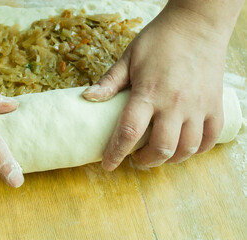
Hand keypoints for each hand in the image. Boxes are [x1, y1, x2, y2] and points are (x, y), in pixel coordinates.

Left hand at [82, 5, 230, 169]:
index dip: (115, 153)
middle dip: (145, 161)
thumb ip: (109, 81)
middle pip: (161, 148)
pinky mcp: (215, 105)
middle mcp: (175, 104)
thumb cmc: (159, 39)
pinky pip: (209, 139)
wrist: (197, 24)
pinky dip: (197, 150)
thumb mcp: (129, 57)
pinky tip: (184, 147)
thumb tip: (87, 98)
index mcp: (148, 93)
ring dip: (169, 159)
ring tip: (158, 154)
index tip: (108, 165)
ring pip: (186, 149)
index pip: (128, 132)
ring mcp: (198, 106)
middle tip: (136, 158)